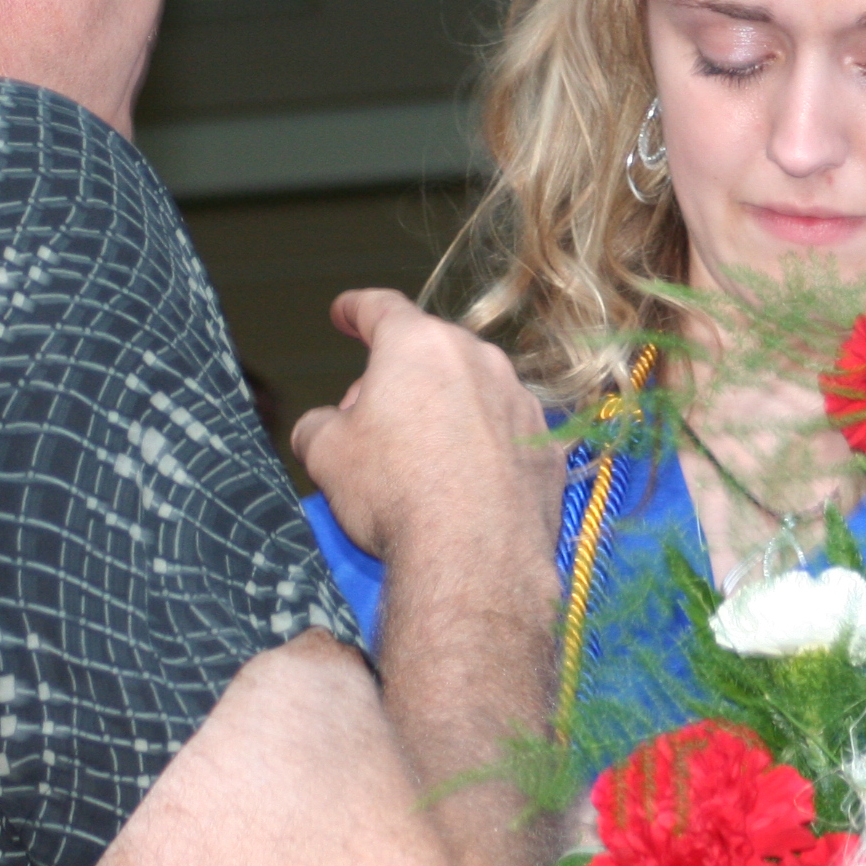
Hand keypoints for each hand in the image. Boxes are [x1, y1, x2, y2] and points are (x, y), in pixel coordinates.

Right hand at [291, 290, 561, 567]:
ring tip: (421, 460)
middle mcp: (477, 359)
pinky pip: (505, 432)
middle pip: (429, 353)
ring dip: (446, 410)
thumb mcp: (326, 455)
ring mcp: (519, 399)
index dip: (356, 309)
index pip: (380, 309)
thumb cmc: (394, 493)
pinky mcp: (547, 445)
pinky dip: (484, 446)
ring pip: (472, 390)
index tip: (346, 312)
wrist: (475, 557)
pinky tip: (466, 483)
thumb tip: (323, 427)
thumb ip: (319, 425)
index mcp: (417, 346)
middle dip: (399, 377)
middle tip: (372, 421)